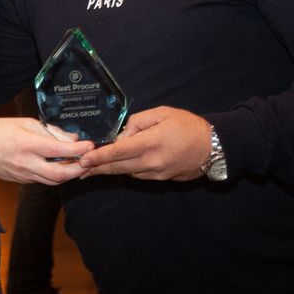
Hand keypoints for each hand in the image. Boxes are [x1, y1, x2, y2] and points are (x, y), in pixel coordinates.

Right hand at [0, 118, 92, 184]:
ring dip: (68, 175)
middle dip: (78, 169)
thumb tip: (70, 139)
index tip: (89, 145)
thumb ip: (49, 131)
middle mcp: (26, 163)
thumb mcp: (25, 122)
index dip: (78, 150)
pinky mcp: (21, 181)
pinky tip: (60, 167)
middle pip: (60, 174)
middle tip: (88, 161)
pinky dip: (55, 175)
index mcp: (27, 144)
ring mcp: (23, 175)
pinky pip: (43, 180)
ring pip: (53, 181)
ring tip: (78, 165)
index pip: (59, 150)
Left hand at [74, 106, 210, 181]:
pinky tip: (118, 166)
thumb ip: (137, 122)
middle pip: (117, 167)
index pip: (117, 152)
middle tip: (78, 169)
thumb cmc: (187, 125)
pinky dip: (126, 170)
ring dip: (109, 170)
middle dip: (96, 168)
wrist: (214, 147)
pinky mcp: (162, 180)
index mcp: (150, 143)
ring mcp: (157, 174)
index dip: (98, 157)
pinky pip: (139, 175)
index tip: (83, 160)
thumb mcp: (161, 114)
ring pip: (127, 173)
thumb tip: (121, 135)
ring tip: (92, 168)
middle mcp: (151, 162)